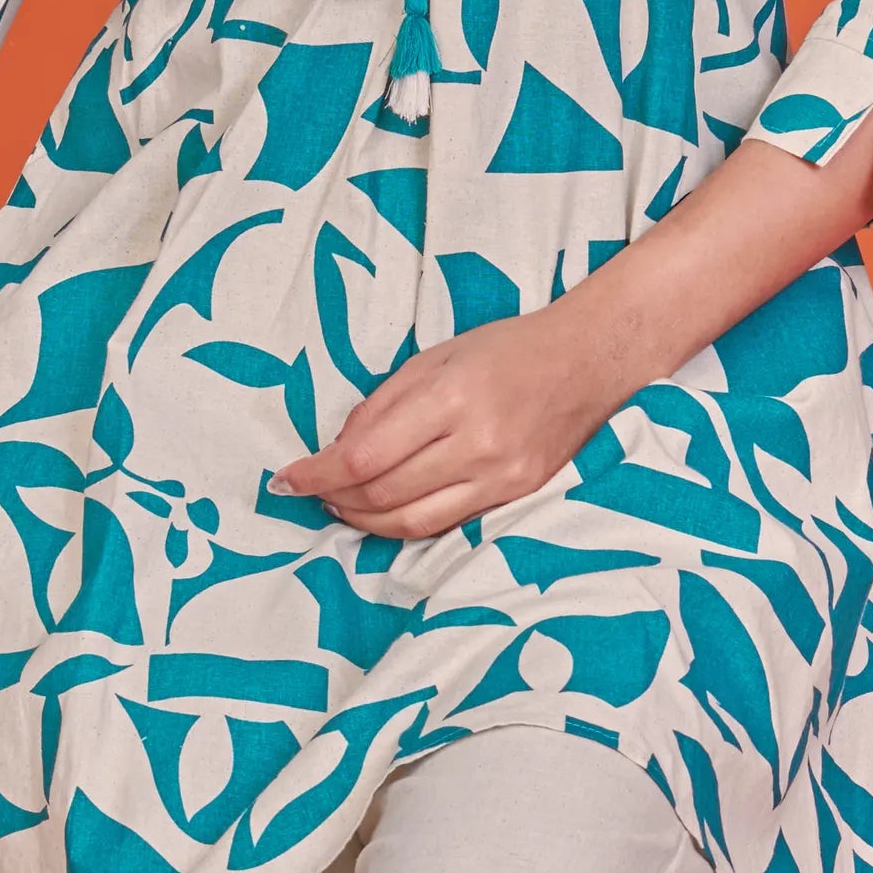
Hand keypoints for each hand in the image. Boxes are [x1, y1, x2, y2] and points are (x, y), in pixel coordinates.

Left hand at [276, 293, 632, 541]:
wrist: (587, 363)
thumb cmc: (507, 349)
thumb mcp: (436, 356)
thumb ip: (383, 403)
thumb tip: (338, 448)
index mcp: (450, 398)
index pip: (364, 455)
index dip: (317, 474)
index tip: (285, 480)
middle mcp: (476, 445)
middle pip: (382, 494)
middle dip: (334, 498)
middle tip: (309, 491)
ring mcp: (499, 478)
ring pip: (411, 521)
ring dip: (363, 520)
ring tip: (340, 506)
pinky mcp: (514, 497)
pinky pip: (445, 524)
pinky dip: (404, 523)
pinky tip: (384, 512)